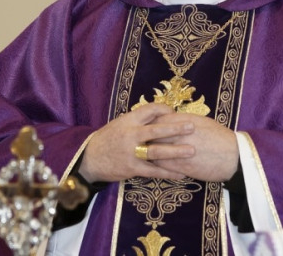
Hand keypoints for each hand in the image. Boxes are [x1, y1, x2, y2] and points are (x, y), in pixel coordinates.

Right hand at [78, 103, 195, 182]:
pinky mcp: (132, 168)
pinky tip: (182, 173)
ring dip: (175, 152)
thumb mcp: (120, 123)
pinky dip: (168, 172)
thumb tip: (162, 114)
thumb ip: (139, 120)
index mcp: (128, 120)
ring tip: (192, 151)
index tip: (175, 112)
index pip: (149, 110)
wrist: (89, 159)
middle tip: (192, 127)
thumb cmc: (109, 139)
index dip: (164, 109)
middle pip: (156, 130)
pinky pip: (153, 171)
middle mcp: (130, 135)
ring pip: (156, 152)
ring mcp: (131, 152)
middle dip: (175, 128)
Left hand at [148, 112, 238, 181]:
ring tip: (143, 154)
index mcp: (184, 122)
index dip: (150, 123)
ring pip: (154, 151)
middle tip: (139, 140)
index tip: (146, 126)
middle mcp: (179, 135)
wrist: (234, 156)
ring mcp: (179, 151)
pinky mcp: (181, 167)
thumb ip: (185, 120)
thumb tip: (172, 118)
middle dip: (144, 138)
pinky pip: (162, 166)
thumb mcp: (203, 122)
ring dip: (147, 153)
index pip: (158, 119)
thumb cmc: (220, 137)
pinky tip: (155, 166)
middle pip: (153, 134)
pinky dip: (156, 166)